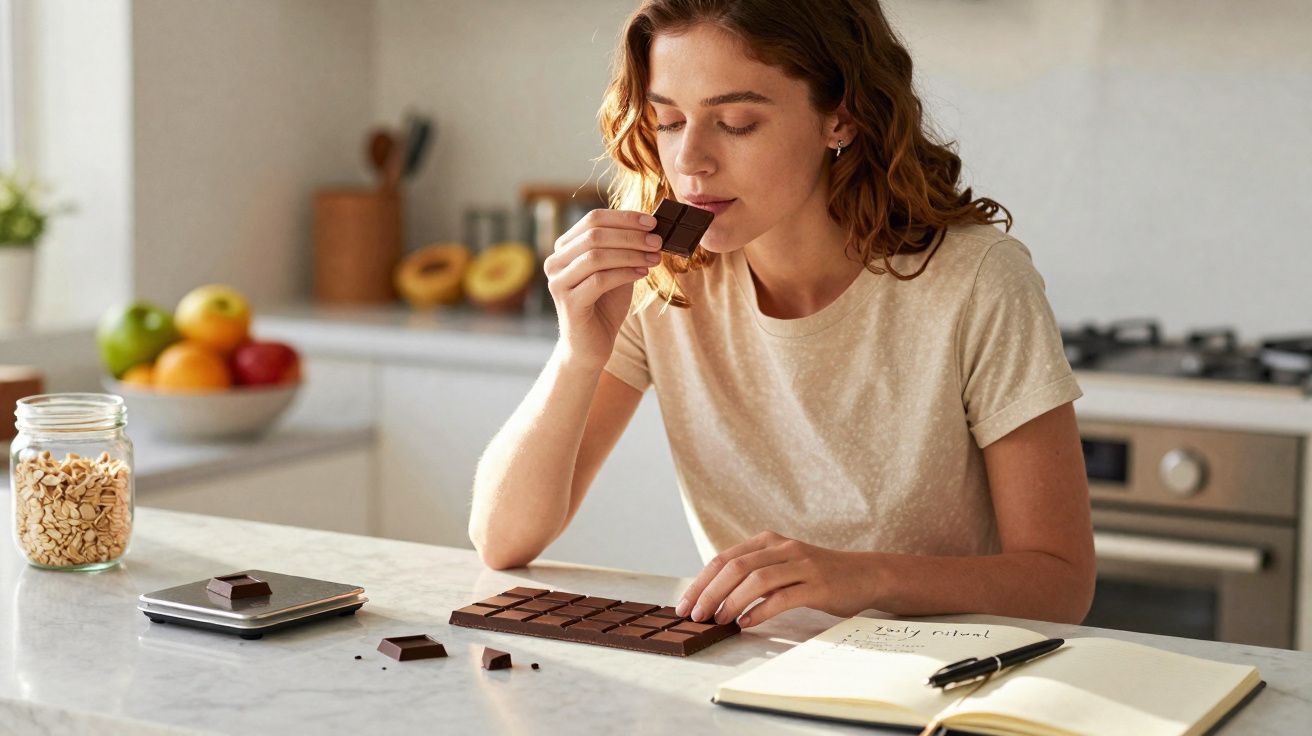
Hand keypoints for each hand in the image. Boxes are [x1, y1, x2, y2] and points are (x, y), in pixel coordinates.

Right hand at [543, 209, 663, 367]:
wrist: (591, 345)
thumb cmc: (604, 305)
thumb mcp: (617, 269)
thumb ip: (625, 248)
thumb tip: (651, 226)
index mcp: (565, 247)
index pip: (593, 219)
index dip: (624, 218)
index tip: (653, 222)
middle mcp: (555, 261)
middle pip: (594, 234)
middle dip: (631, 235)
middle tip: (657, 241)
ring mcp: (558, 282)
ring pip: (596, 256)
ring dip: (631, 254)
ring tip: (654, 258)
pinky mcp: (568, 303)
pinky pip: (599, 280)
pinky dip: (625, 274)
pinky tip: (643, 274)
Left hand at [675, 531, 877, 628]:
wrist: (864, 574)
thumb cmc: (817, 575)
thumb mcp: (782, 565)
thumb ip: (753, 574)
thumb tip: (713, 598)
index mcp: (768, 541)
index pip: (725, 558)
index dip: (701, 581)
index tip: (684, 604)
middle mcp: (782, 548)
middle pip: (736, 567)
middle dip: (710, 592)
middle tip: (695, 615)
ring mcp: (801, 565)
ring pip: (757, 580)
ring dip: (732, 601)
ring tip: (718, 620)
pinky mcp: (818, 585)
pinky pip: (783, 597)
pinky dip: (760, 611)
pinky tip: (746, 623)